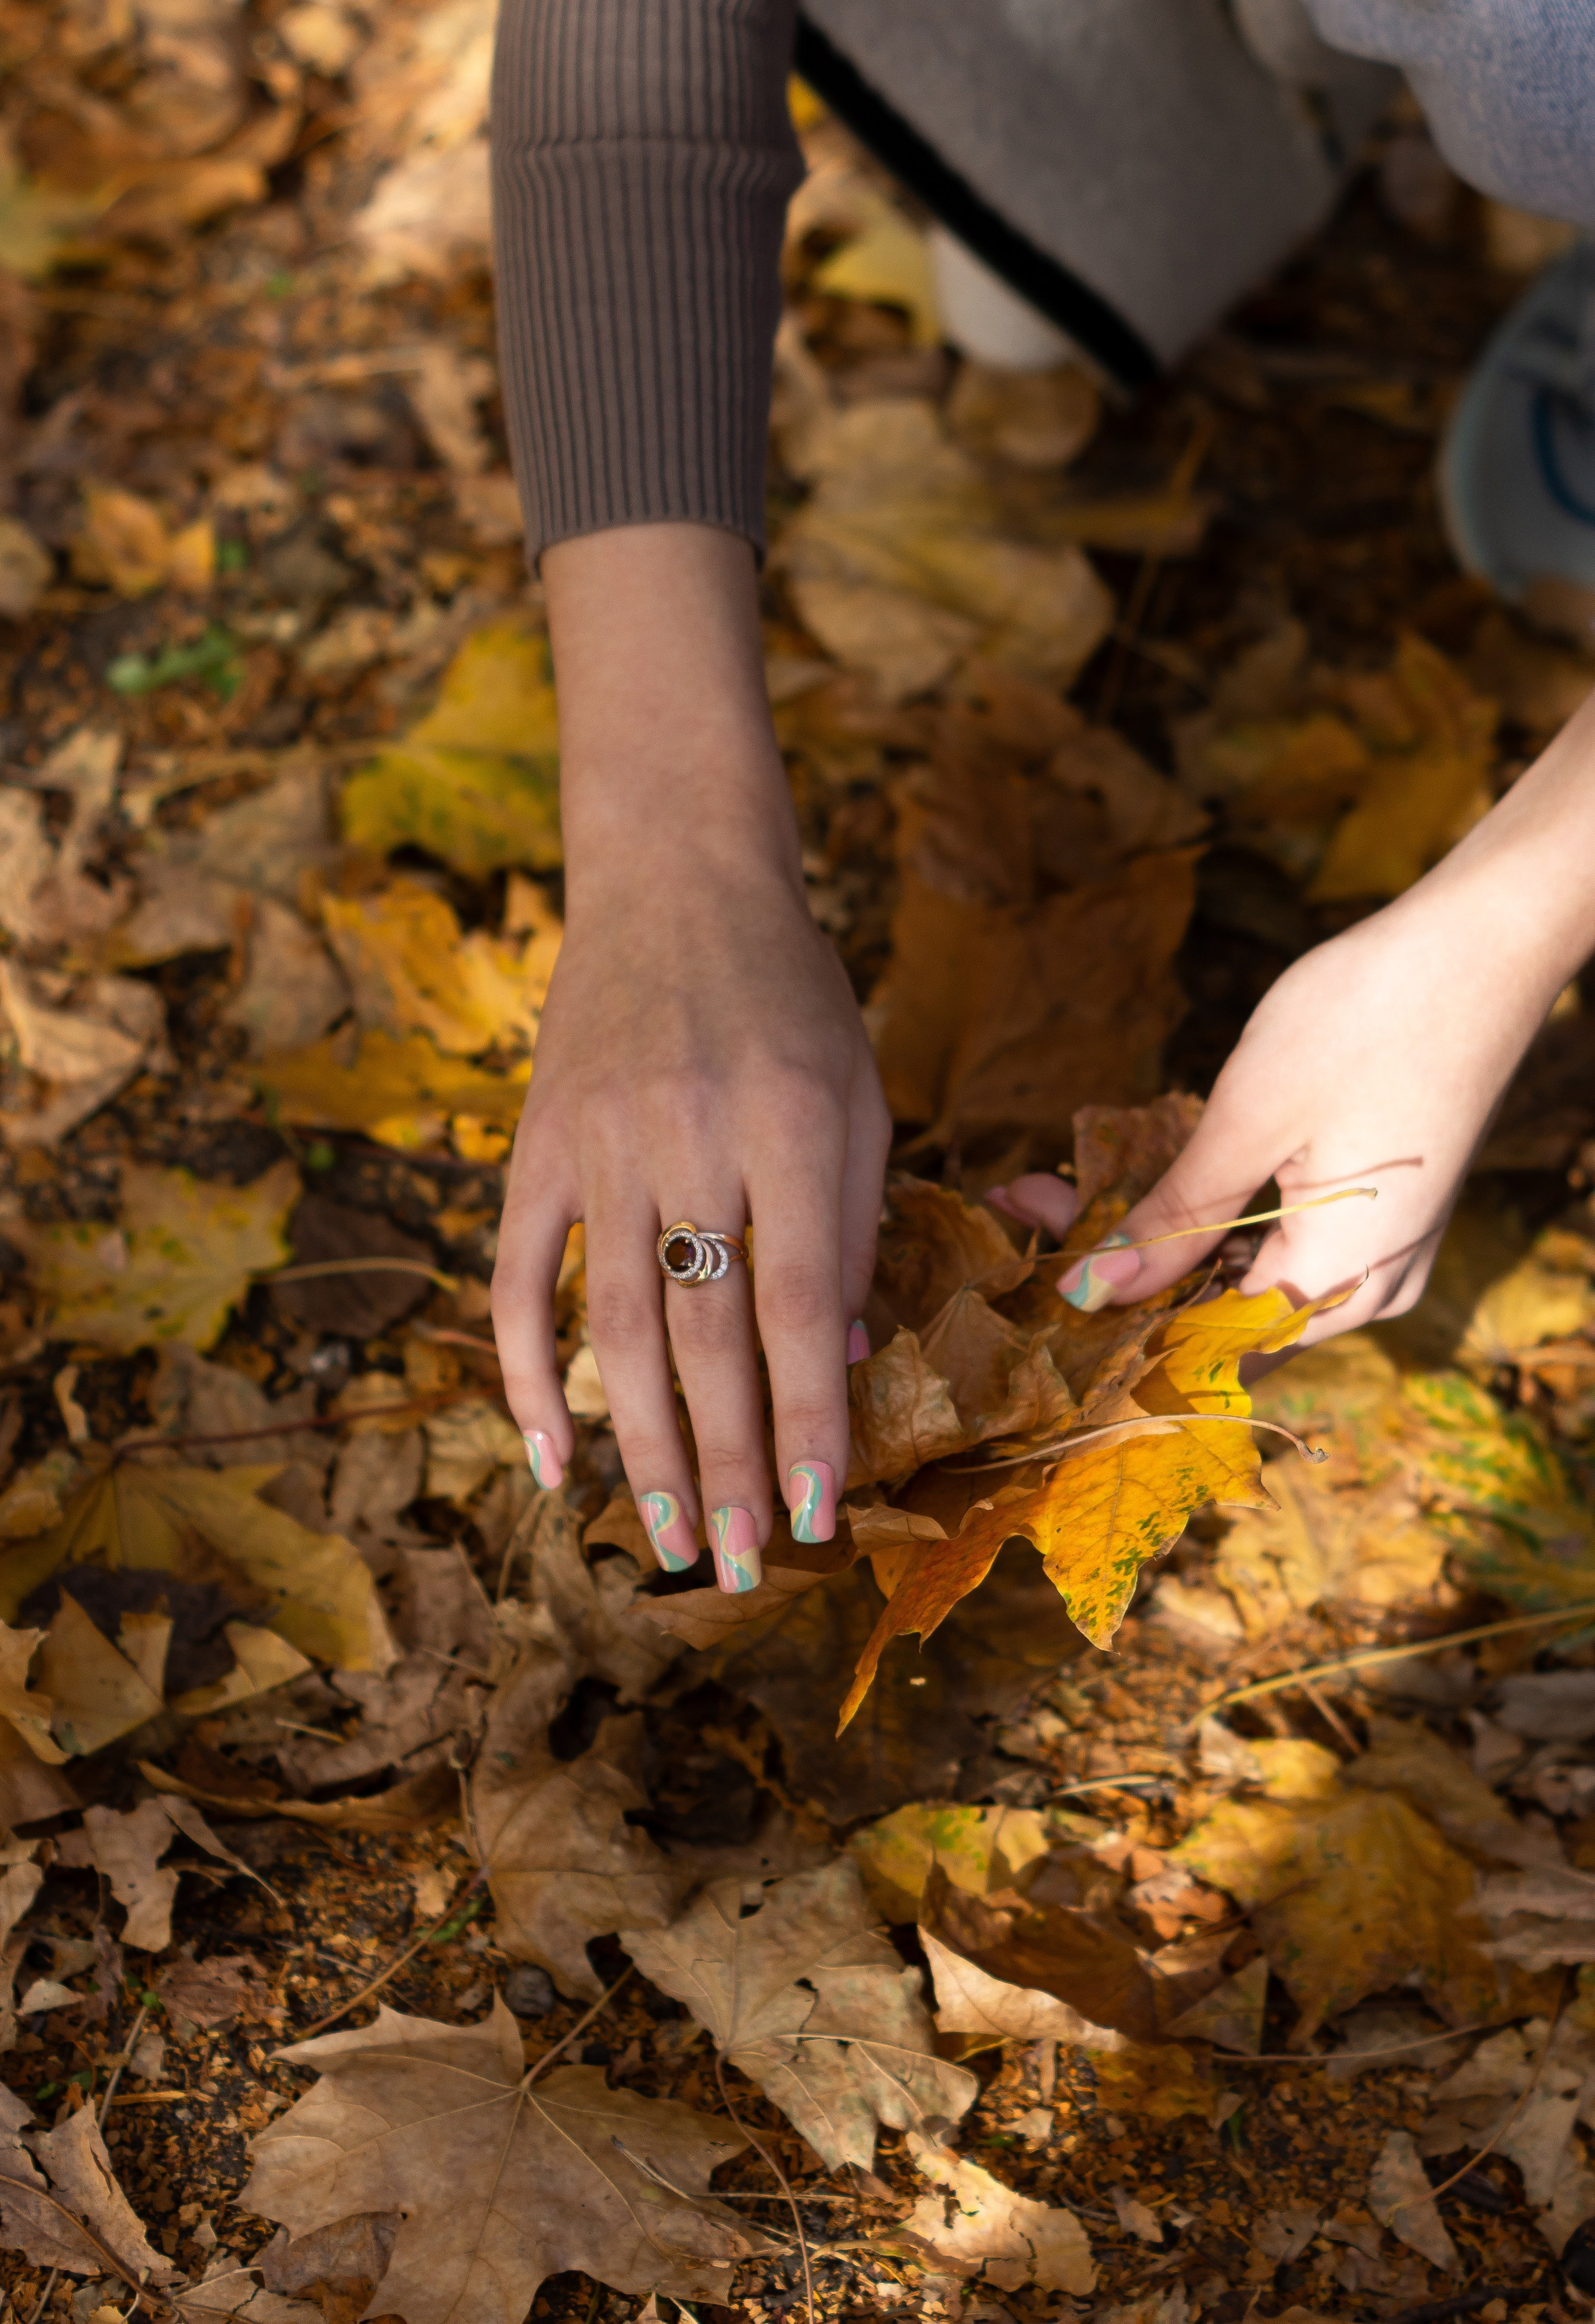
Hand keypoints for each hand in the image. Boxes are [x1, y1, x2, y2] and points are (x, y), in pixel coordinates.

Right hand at [491, 527, 889, 1589]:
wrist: (676, 882)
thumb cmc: (794, 997)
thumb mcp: (861, 1095)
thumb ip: (856, 1227)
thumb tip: (838, 1361)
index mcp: (795, 1127)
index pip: (798, 1309)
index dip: (807, 1422)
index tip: (817, 1516)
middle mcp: (694, 1138)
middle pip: (705, 1337)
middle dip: (726, 1464)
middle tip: (734, 1566)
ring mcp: (602, 1143)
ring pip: (613, 1326)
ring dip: (639, 1444)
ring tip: (661, 1538)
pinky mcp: (535, 1144)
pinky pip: (520, 1277)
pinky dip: (528, 1371)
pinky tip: (549, 1455)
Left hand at [993, 688, 1594, 1347]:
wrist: (1482, 944)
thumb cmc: (1369, 1019)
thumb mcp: (1248, 1120)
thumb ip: (1174, 1219)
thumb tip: (1092, 1293)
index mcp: (1336, 1283)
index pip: (1201, 1352)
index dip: (1106, 1326)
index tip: (1024, 1285)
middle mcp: (1368, 1290)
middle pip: (1217, 1314)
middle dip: (1115, 1270)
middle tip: (1022, 1210)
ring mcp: (1382, 1254)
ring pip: (1245, 1277)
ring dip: (1154, 1239)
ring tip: (1055, 1191)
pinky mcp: (1380, 1213)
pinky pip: (1283, 1244)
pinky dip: (1210, 1217)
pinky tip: (1142, 1181)